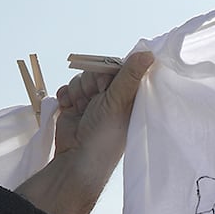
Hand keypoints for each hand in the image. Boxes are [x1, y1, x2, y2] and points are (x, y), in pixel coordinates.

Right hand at [16, 50, 153, 213]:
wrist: (77, 160)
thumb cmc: (105, 135)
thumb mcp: (119, 102)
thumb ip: (129, 76)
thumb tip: (148, 53)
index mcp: (130, 97)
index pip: (121, 68)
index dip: (109, 71)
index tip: (106, 84)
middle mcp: (112, 98)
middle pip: (98, 71)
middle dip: (91, 82)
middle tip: (94, 98)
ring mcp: (92, 102)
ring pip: (81, 78)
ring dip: (77, 90)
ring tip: (81, 107)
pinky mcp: (75, 106)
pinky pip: (68, 88)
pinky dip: (66, 96)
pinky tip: (68, 107)